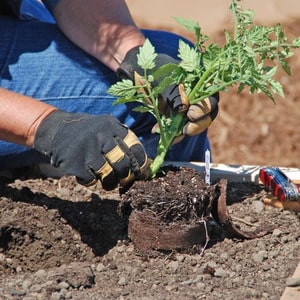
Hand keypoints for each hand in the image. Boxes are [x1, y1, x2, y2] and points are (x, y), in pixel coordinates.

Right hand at [33, 111, 149, 189]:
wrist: (58, 130)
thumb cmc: (90, 133)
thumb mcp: (108, 128)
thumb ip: (124, 142)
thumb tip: (147, 165)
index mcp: (113, 127)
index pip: (136, 149)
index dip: (141, 164)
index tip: (141, 173)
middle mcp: (102, 136)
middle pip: (123, 164)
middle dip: (127, 177)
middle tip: (126, 181)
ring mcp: (88, 150)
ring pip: (109, 176)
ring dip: (110, 183)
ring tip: (109, 182)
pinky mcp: (76, 163)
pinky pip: (92, 180)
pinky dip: (93, 182)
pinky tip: (90, 175)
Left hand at [117, 46, 218, 141]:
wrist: (138, 73)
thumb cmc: (154, 69)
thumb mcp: (162, 78)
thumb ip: (173, 92)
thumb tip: (183, 107)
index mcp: (199, 81)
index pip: (210, 96)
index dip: (205, 107)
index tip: (191, 114)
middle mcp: (197, 95)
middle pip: (208, 113)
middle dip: (199, 124)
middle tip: (186, 130)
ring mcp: (187, 107)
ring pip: (195, 123)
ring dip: (186, 132)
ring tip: (174, 136)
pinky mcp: (177, 117)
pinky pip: (179, 129)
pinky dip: (173, 134)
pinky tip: (165, 137)